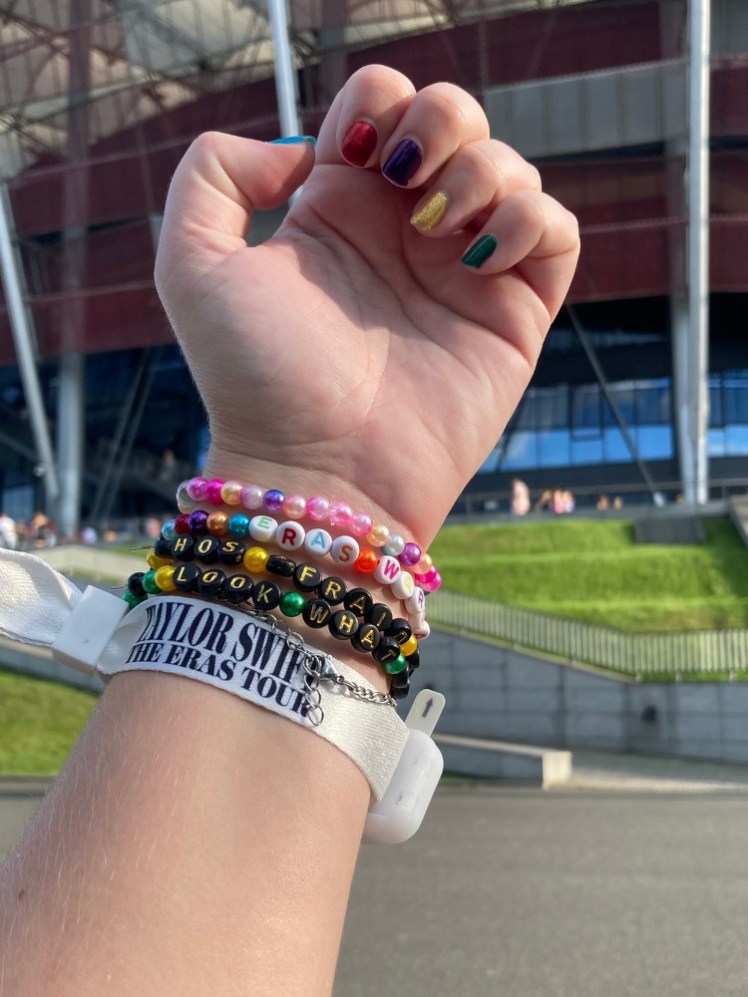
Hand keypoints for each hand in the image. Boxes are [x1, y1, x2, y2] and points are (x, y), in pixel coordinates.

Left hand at [155, 65, 578, 545]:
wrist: (319, 470)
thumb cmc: (254, 379)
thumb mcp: (193, 266)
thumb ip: (214, 176)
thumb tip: (302, 152)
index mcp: (341, 207)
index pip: (384, 105)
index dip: (380, 101)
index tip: (355, 153)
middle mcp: (406, 232)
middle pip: (459, 119)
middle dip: (446, 118)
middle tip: (410, 177)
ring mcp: (463, 272)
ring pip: (514, 168)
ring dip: (486, 171)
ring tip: (440, 232)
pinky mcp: (512, 315)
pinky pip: (557, 233)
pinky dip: (533, 222)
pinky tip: (479, 257)